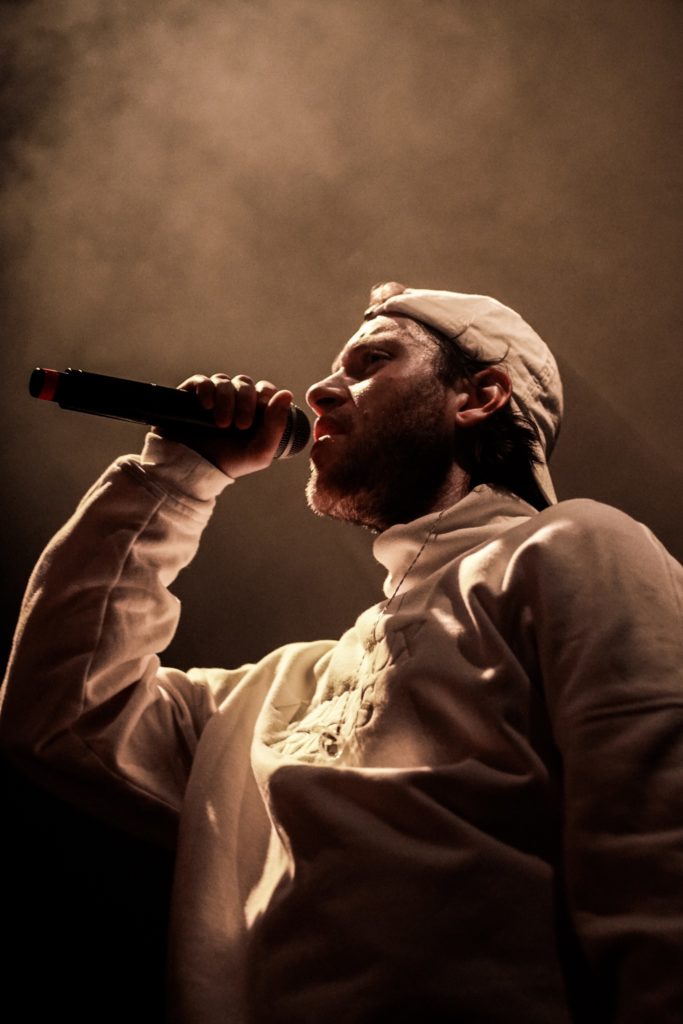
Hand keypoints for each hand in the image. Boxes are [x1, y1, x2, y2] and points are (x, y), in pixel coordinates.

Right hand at [154, 373, 293, 477]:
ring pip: (224, 381)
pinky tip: (207, 406)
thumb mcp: (260, 452)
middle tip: (241, 425)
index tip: (260, 412)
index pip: (264, 389)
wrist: (196, 470)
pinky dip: (206, 389)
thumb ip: (276, 425)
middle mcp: (234, 400)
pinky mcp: (192, 396)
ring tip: (221, 424)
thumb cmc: (231, 463)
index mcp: (254, 411)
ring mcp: (213, 397)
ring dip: (226, 399)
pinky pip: (201, 381)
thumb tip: (287, 394)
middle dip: (245, 401)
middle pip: (245, 383)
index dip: (265, 395)